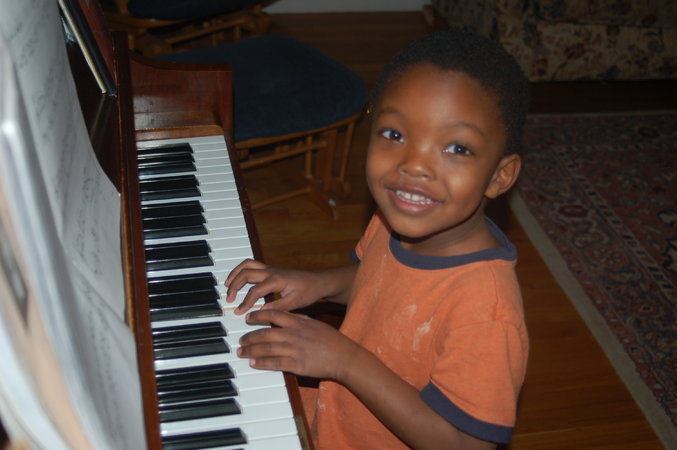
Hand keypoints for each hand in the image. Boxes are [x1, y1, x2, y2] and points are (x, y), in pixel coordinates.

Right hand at [224, 259, 325, 314]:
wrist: (317, 281)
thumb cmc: (308, 291)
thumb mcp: (295, 302)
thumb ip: (278, 307)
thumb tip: (260, 312)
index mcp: (277, 280)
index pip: (255, 291)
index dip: (245, 303)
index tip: (239, 312)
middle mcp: (271, 271)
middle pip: (246, 274)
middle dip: (235, 286)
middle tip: (229, 299)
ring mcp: (270, 269)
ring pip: (247, 265)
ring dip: (235, 274)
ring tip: (227, 285)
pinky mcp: (270, 269)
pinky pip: (252, 265)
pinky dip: (241, 270)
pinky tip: (237, 279)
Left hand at [237, 309, 358, 379]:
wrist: (343, 356)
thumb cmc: (330, 340)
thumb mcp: (313, 323)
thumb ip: (297, 320)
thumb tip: (283, 317)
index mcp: (298, 323)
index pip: (273, 315)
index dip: (258, 315)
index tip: (248, 318)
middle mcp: (294, 335)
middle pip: (265, 333)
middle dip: (249, 337)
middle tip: (241, 340)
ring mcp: (294, 350)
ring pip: (267, 348)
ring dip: (251, 350)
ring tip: (242, 352)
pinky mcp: (296, 365)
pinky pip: (275, 363)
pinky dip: (262, 363)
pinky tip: (253, 363)